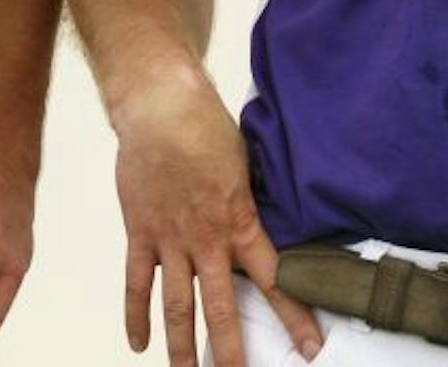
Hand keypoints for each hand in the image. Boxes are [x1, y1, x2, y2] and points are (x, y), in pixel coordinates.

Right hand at [112, 71, 319, 366]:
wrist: (161, 106)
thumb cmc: (207, 129)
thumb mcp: (246, 168)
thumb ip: (250, 207)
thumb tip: (268, 232)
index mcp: (240, 222)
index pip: (275, 280)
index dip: (295, 317)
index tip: (311, 348)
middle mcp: (206, 239)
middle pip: (220, 307)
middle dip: (230, 350)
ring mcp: (170, 238)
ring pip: (177, 305)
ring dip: (182, 346)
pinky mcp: (140, 231)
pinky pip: (137, 281)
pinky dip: (136, 314)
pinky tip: (139, 343)